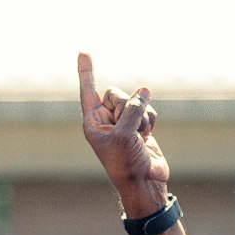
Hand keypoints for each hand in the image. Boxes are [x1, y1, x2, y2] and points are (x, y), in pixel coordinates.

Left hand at [77, 53, 168, 198]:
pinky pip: (148, 110)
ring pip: (136, 101)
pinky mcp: (140, 126)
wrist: (144, 183)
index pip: (88, 91)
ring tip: (139, 138)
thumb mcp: (125, 134)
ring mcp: (123, 123)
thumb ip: (133, 108)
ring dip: (142, 118)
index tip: (83, 51)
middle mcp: (106, 120)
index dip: (86, 71)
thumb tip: (144, 90)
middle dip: (127, 107)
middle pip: (117, 94)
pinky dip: (150, 122)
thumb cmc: (127, 163)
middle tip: (128, 130)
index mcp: (93, 123)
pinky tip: (147, 138)